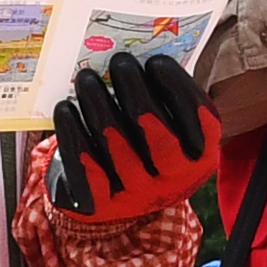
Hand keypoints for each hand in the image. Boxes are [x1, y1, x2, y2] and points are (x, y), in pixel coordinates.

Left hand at [52, 51, 218, 221]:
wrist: (121, 193)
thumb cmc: (146, 141)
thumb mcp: (168, 122)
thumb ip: (162, 96)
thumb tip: (137, 59)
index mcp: (201, 156)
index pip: (200, 123)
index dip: (179, 90)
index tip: (156, 61)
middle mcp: (175, 181)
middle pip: (158, 138)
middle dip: (137, 94)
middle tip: (119, 62)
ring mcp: (139, 197)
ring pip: (118, 151)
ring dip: (100, 108)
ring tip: (87, 79)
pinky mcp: (102, 207)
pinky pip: (86, 172)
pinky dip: (74, 137)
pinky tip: (65, 109)